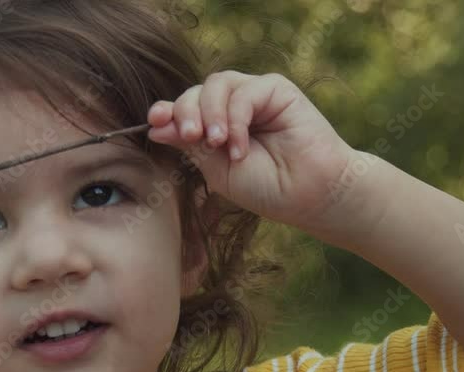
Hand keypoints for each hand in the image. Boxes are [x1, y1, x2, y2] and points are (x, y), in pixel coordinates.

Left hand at [146, 70, 366, 233]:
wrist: (309, 195)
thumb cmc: (267, 187)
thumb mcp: (217, 169)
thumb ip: (191, 144)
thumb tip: (155, 124)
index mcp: (214, 126)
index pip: (183, 109)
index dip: (166, 111)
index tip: (154, 122)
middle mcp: (232, 107)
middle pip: (195, 92)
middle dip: (186, 112)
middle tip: (190, 137)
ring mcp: (254, 96)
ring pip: (216, 84)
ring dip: (210, 113)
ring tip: (216, 143)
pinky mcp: (276, 90)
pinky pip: (244, 92)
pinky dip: (237, 119)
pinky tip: (240, 147)